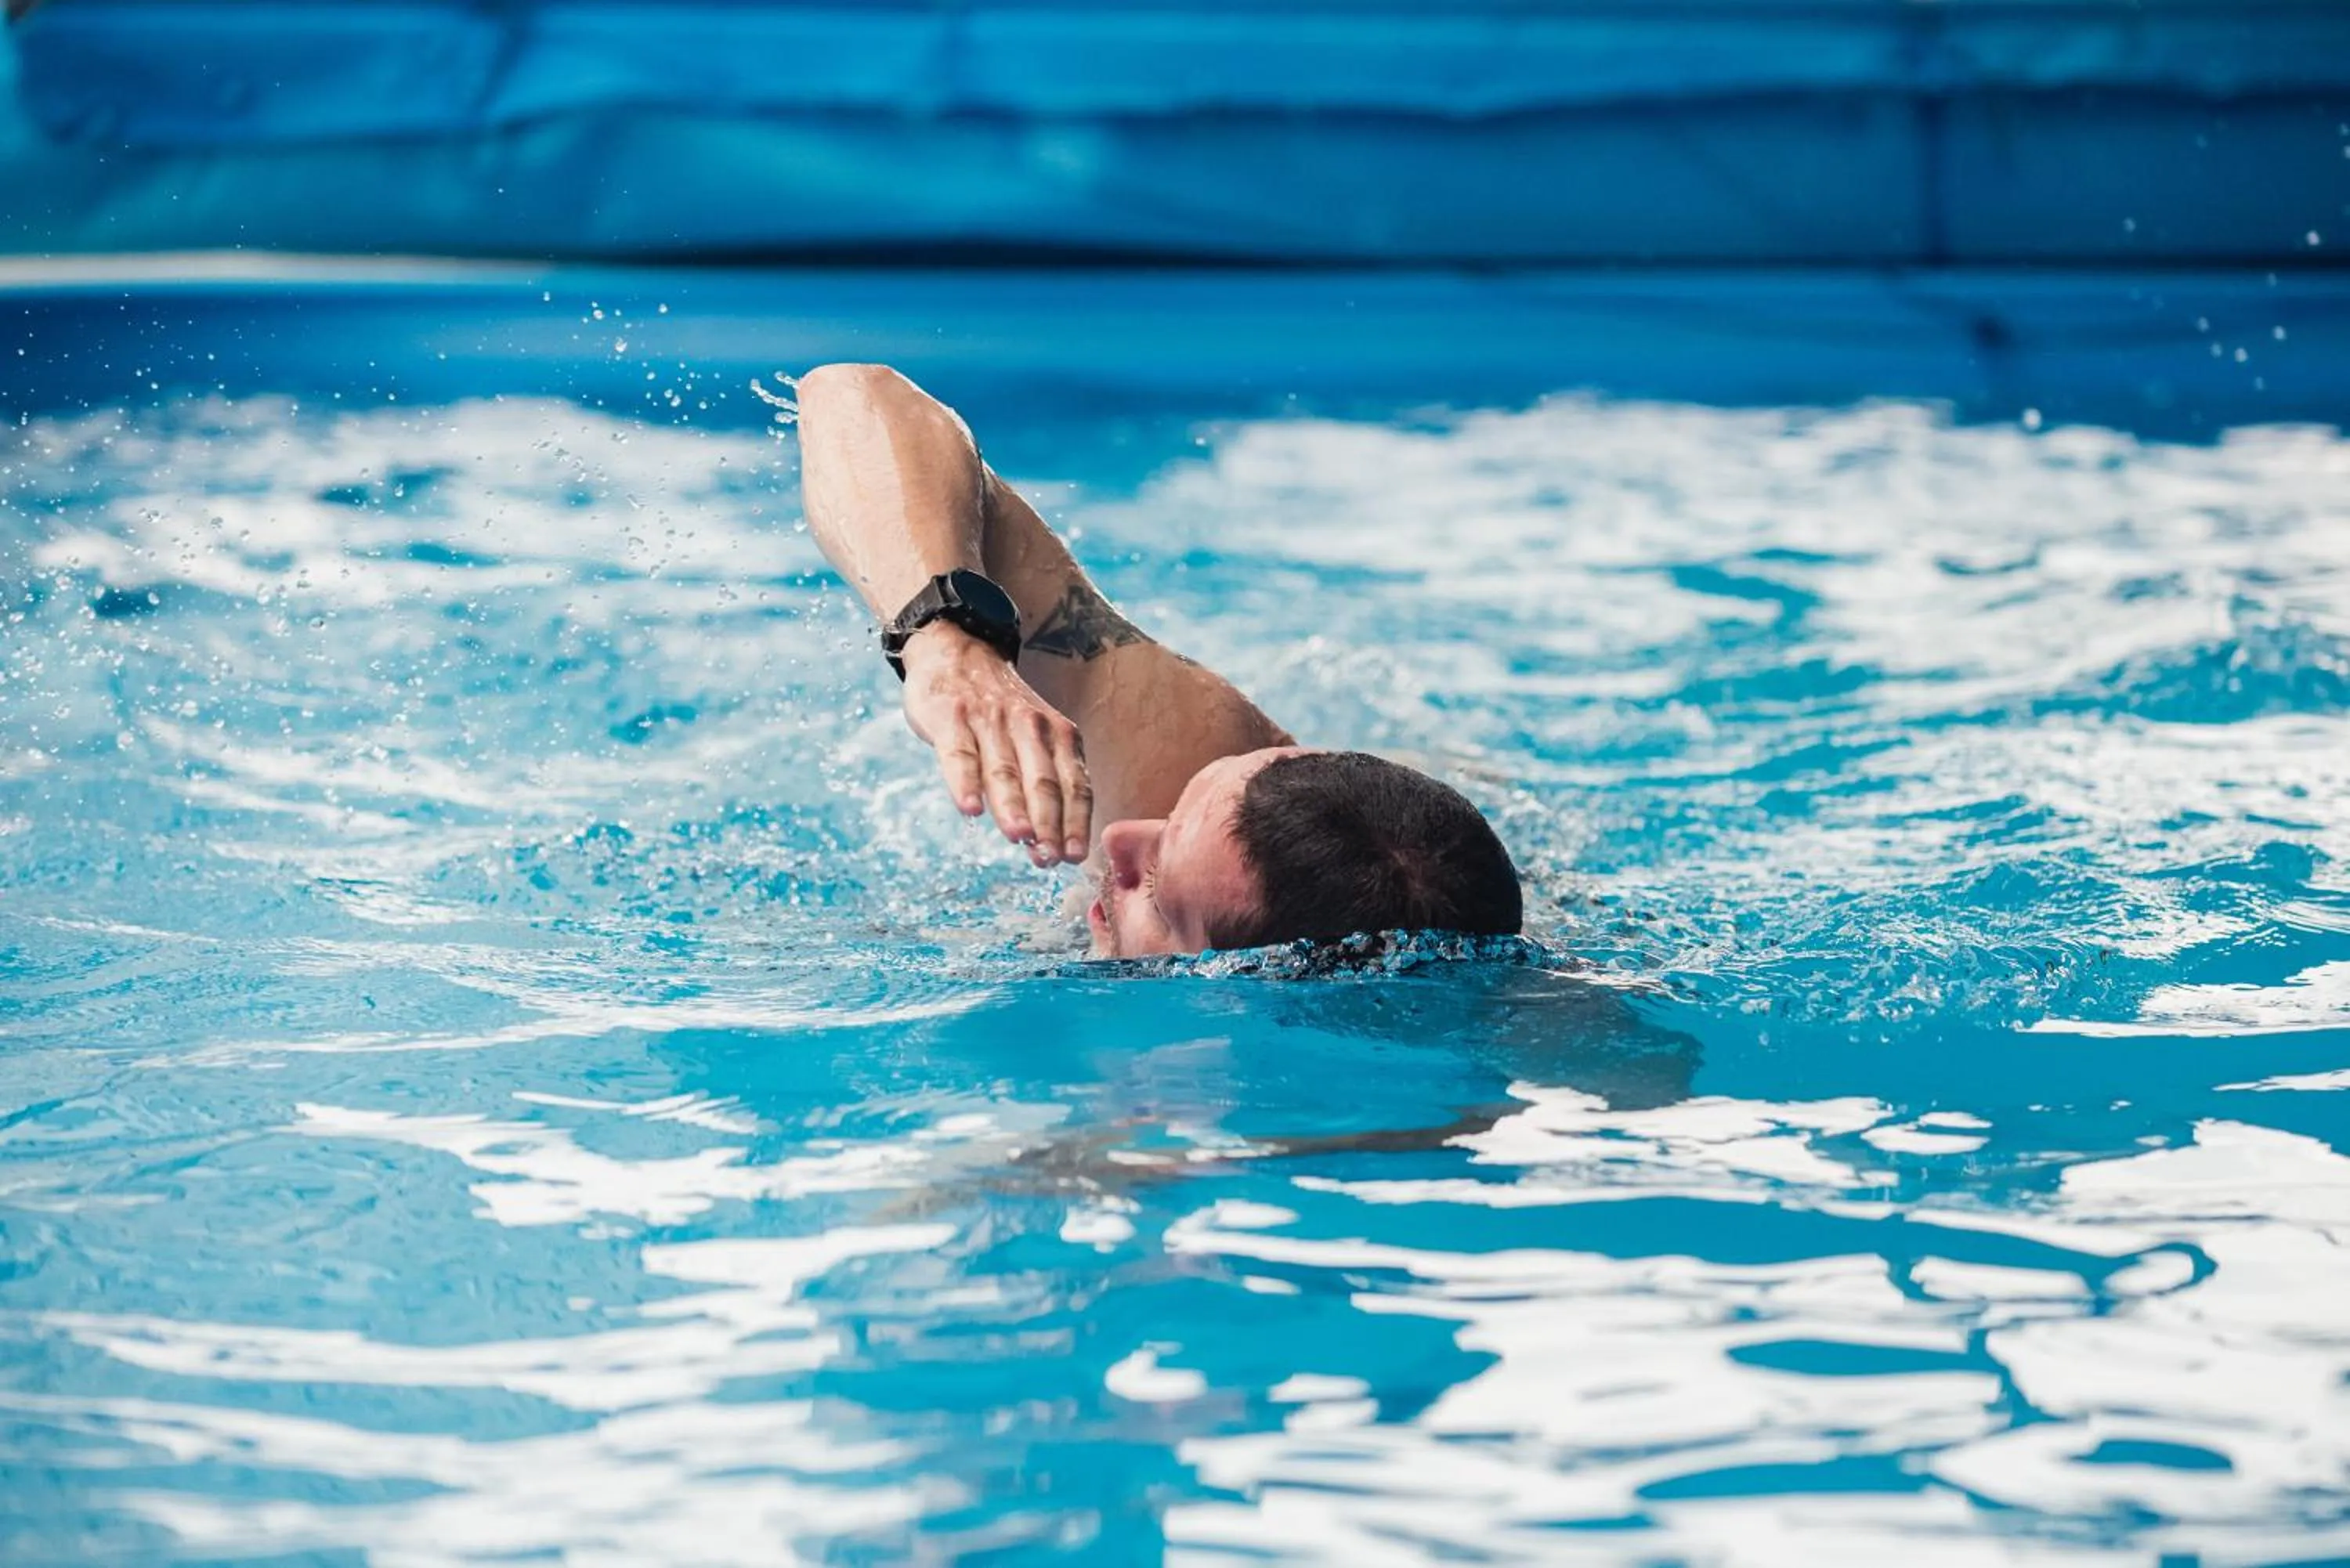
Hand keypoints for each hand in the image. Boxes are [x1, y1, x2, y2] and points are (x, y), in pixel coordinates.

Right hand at [899, 622, 1092, 865]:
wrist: (957, 647)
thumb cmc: (998, 709)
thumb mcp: (1036, 734)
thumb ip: (1044, 778)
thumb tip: (1051, 841)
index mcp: (1058, 734)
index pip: (1073, 784)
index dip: (1075, 822)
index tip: (1074, 857)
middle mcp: (1029, 726)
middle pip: (1043, 781)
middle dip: (1049, 823)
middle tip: (1049, 858)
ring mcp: (989, 719)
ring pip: (1004, 770)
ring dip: (1013, 807)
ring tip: (1021, 838)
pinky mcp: (951, 715)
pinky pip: (959, 753)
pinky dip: (965, 782)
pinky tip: (969, 809)